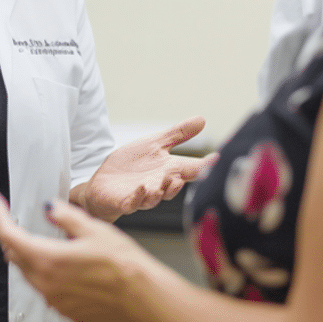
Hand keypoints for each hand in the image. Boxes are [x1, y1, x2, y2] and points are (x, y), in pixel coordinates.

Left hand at [0, 188, 160, 321]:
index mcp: (48, 259)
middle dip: (15, 237)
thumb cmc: (125, 265)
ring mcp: (56, 301)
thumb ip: (64, 217)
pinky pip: (50, 292)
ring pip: (32, 275)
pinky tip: (74, 270)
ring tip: (57, 247)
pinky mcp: (68, 312)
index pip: (7, 234)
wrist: (146, 297)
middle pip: (17, 256)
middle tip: (22, 222)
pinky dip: (53, 278)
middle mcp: (46, 284)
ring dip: (35, 259)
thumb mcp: (93, 229)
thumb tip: (49, 209)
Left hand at [80, 116, 215, 221]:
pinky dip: (138, 197)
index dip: (205, 166)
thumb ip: (178, 134)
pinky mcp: (124, 201)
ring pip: (154, 197)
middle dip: (179, 182)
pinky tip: (142, 189)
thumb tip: (202, 119)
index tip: (218, 160)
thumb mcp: (154, 144)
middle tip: (183, 177)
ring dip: (161, 191)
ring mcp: (142, 195)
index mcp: (168, 170)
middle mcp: (158, 185)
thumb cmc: (131, 165)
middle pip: (174, 186)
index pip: (191, 168)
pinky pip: (132, 202)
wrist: (104, 183)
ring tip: (165, 184)